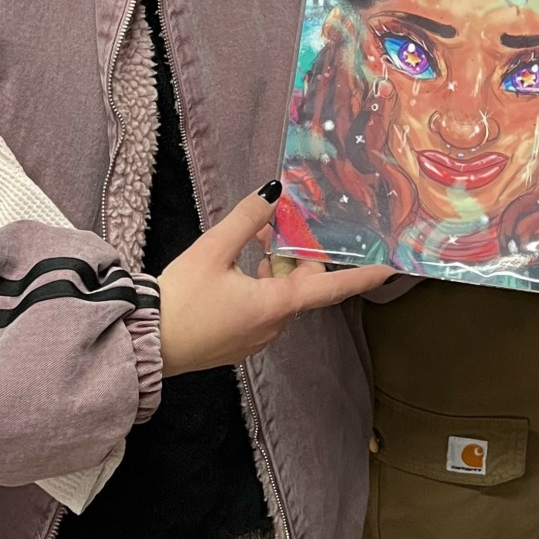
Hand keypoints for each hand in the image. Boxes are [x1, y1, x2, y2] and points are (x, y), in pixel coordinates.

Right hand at [158, 184, 392, 376]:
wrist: (145, 345)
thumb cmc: (180, 299)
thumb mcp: (212, 250)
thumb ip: (246, 220)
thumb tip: (275, 194)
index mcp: (276, 305)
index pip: (331, 286)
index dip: (364, 275)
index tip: (393, 267)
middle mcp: (273, 326)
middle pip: (302, 285)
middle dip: (295, 251)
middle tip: (277, 221)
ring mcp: (256, 338)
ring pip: (281, 296)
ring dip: (274, 265)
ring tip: (252, 236)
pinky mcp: (238, 342)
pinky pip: (264, 308)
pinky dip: (261, 283)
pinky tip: (238, 265)